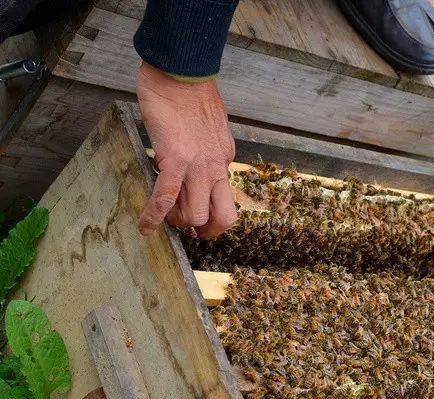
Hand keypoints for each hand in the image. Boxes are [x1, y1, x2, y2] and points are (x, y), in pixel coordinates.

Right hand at [136, 61, 236, 237]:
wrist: (182, 72)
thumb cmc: (191, 94)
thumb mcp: (210, 127)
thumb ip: (206, 147)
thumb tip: (195, 160)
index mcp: (224, 159)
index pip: (227, 200)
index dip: (213, 215)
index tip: (199, 219)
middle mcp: (217, 167)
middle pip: (221, 217)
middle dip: (202, 229)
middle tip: (184, 226)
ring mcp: (198, 166)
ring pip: (195, 215)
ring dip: (176, 222)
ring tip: (162, 218)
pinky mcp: (175, 159)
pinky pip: (166, 197)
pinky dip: (154, 217)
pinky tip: (145, 227)